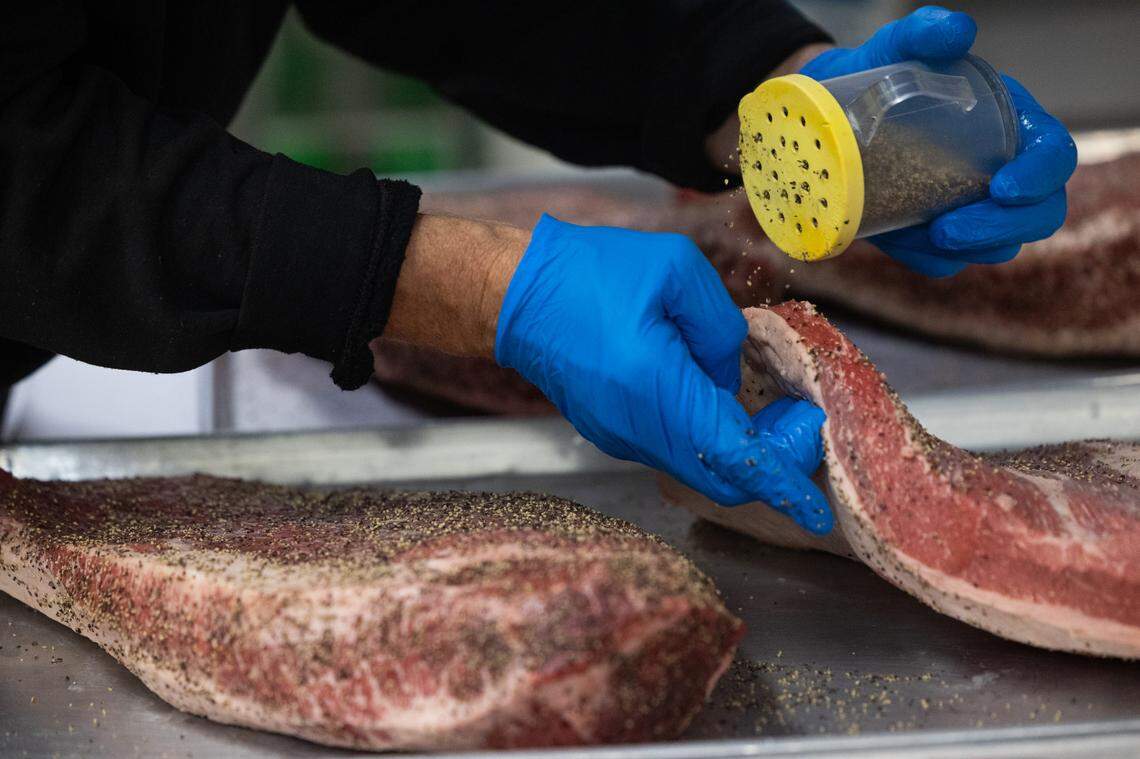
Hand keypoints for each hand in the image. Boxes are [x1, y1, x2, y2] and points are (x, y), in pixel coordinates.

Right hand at [495, 215, 832, 533]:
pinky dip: (707, 439)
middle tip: (796, 420)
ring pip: (698, 467)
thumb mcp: (675, 272)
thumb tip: (731, 372)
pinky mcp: (612, 433)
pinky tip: (713, 395)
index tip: (816, 508)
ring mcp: (622, 438)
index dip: (783, 483)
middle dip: (770, 463)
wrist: (518, 296)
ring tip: (764, 404)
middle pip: (722, 479)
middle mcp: (640, 430)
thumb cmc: (591, 275)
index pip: (736, 458)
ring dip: (739, 449)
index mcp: (659, 390)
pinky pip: (673, 449)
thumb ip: (721, 326)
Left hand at [800, 6, 1076, 276]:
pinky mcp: (935, 235)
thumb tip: (957, 31)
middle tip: (948, 230)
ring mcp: (971, 207)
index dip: (1040, 177)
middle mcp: (1002, 170)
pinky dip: (926, 259)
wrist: (832, 113)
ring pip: (997, 247)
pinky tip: (899, 239)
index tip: (1002, 187)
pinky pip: (944, 263)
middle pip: (1038, 216)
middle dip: (1001, 229)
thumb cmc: (878, 74)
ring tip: (921, 233)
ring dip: (967, 250)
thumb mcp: (896, 47)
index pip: (1054, 157)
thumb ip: (925, 31)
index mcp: (1014, 125)